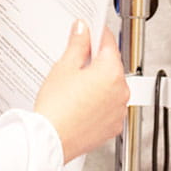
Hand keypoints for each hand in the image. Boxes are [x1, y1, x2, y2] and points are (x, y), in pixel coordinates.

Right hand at [35, 22, 129, 162]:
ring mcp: (119, 109)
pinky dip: (101, 103)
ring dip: (100, 83)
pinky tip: (82, 104)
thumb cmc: (56, 107)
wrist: (49, 142)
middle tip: (77, 64)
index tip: (91, 32)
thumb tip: (83, 29)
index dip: (97, 35)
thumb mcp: (64, 67)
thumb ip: (78, 44)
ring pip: (112, 86)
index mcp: (111, 71)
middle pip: (112, 65)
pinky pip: (110, 106)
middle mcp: (121, 90)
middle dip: (97, 62)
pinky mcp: (114, 125)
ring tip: (77, 88)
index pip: (109, 42)